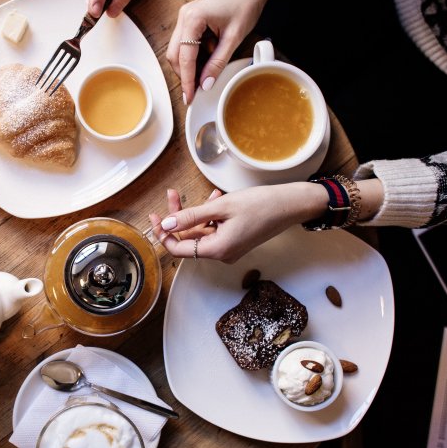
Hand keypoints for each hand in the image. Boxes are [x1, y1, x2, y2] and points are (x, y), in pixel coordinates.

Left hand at [149, 183, 325, 262]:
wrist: (292, 205)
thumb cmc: (261, 204)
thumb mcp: (220, 207)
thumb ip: (190, 216)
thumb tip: (165, 224)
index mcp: (217, 250)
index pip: (178, 249)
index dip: (163, 233)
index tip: (155, 215)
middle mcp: (222, 253)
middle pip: (189, 237)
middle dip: (179, 216)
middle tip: (173, 194)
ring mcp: (229, 248)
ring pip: (201, 231)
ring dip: (198, 212)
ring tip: (208, 194)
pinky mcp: (235, 240)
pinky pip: (214, 229)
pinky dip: (211, 215)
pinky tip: (217, 198)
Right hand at [166, 0, 321, 105]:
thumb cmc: (245, 4)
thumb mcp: (234, 38)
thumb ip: (217, 63)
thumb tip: (205, 84)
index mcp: (192, 18)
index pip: (184, 57)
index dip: (186, 80)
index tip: (189, 97)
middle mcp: (183, 16)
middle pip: (174, 55)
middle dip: (184, 74)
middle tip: (195, 91)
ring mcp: (185, 17)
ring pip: (178, 51)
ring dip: (189, 65)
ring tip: (206, 73)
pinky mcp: (190, 19)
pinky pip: (185, 43)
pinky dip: (194, 56)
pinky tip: (208, 59)